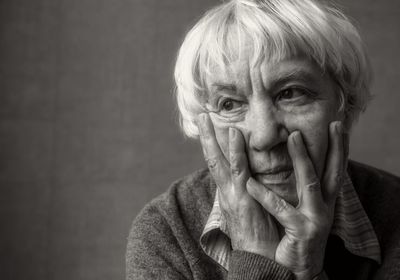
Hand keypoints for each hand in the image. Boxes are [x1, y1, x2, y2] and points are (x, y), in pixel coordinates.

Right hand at [197, 113, 279, 258]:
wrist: (260, 260)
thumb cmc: (259, 235)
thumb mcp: (251, 210)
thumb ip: (249, 193)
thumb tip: (250, 181)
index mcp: (229, 194)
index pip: (218, 166)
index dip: (213, 148)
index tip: (210, 131)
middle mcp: (226, 192)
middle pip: (211, 160)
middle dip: (205, 139)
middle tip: (200, 117)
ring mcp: (232, 195)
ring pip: (218, 162)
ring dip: (212, 139)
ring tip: (207, 119)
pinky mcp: (242, 199)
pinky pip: (238, 171)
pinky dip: (235, 151)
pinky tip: (234, 134)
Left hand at [246, 121, 344, 279]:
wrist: (295, 270)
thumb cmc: (295, 236)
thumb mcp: (302, 211)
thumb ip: (301, 190)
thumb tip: (296, 166)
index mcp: (323, 201)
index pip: (334, 169)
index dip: (340, 148)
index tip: (338, 125)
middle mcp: (323, 207)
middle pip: (333, 171)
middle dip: (336, 146)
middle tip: (334, 123)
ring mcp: (314, 219)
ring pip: (310, 183)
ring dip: (303, 159)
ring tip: (293, 137)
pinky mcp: (301, 231)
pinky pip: (281, 209)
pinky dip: (265, 195)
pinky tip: (250, 183)